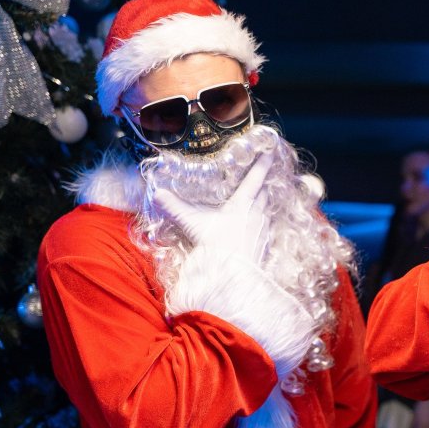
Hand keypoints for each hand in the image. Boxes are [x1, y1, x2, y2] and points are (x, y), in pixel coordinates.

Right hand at [152, 151, 273, 263]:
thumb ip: (175, 208)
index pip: (255, 179)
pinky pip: (266, 227)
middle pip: (264, 193)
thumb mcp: (192, 224)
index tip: (270, 151)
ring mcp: (262, 230)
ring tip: (259, 199)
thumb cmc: (216, 246)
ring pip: (267, 210)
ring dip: (264, 203)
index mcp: (242, 204)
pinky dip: (262, 222)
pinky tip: (255, 226)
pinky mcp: (264, 245)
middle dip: (264, 184)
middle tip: (263, 177)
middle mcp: (255, 214)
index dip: (263, 164)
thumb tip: (157, 194)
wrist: (232, 276)